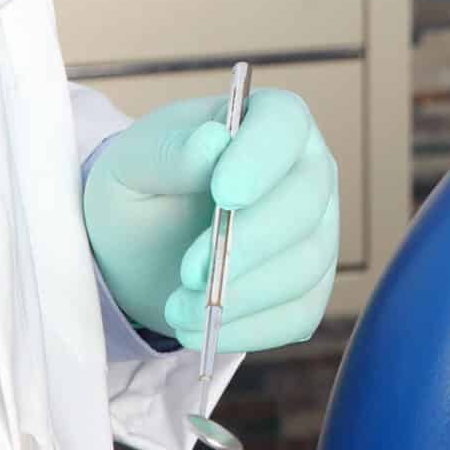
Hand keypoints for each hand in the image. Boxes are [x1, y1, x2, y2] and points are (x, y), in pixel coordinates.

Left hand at [83, 87, 338, 351]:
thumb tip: (211, 142)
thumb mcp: (133, 162)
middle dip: (247, 243)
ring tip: (178, 308)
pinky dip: (250, 328)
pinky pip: (298, 313)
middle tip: (189, 272)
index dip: (263, 158)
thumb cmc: (145, 187)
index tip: (224, 193)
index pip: (286, 124)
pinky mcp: (309, 288)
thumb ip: (168, 152)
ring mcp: (316, 232)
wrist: (141, 246)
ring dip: (241, 294)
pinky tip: (206, 328)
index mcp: (268, 122)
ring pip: (305, 264)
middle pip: (305, 202)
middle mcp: (306, 171)